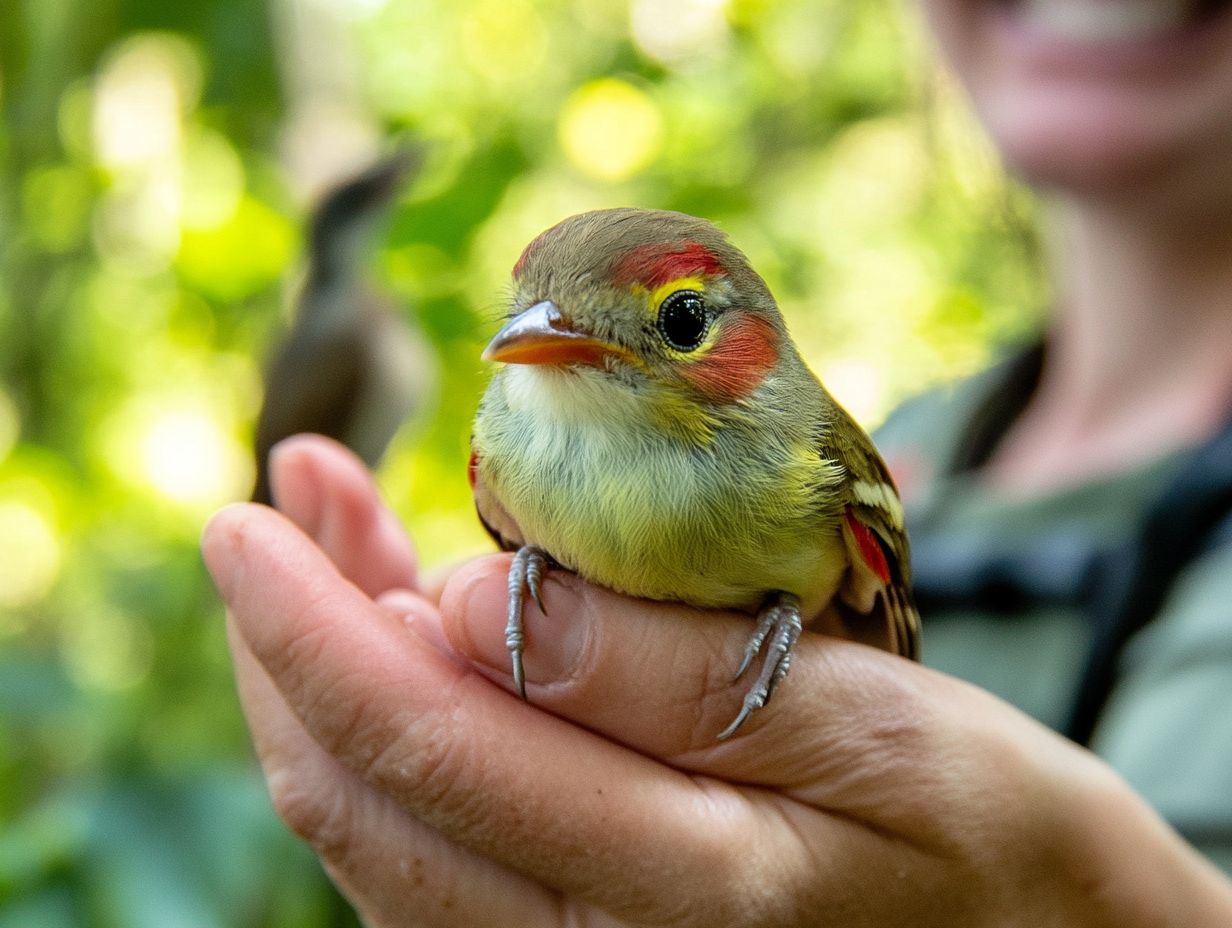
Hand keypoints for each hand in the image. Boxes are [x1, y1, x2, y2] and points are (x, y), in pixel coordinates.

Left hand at [203, 436, 1231, 926]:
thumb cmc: (980, 821)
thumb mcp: (873, 723)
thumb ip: (672, 681)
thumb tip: (470, 604)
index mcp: (674, 888)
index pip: (430, 751)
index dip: (315, 623)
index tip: (258, 507)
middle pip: (361, 793)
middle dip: (290, 632)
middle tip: (286, 490)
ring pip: (372, 814)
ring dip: (322, 663)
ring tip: (324, 522)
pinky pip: (425, 828)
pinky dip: (386, 711)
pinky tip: (396, 615)